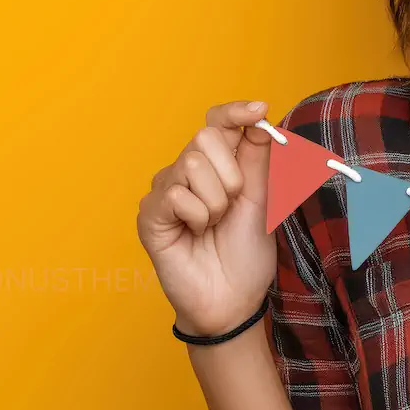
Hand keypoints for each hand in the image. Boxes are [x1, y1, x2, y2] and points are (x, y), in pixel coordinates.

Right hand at [136, 100, 278, 336]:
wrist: (233, 298)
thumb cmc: (245, 252)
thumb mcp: (260, 199)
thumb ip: (257, 158)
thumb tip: (259, 116)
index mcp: (215, 166)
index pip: (216, 123)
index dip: (235, 111)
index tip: (259, 110)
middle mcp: (185, 172)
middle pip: (205, 137)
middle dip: (231, 174)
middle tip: (232, 206)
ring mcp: (164, 191)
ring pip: (192, 165)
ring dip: (216, 201)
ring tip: (212, 225)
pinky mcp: (149, 215)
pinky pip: (176, 195)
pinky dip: (197, 216)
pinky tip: (194, 235)